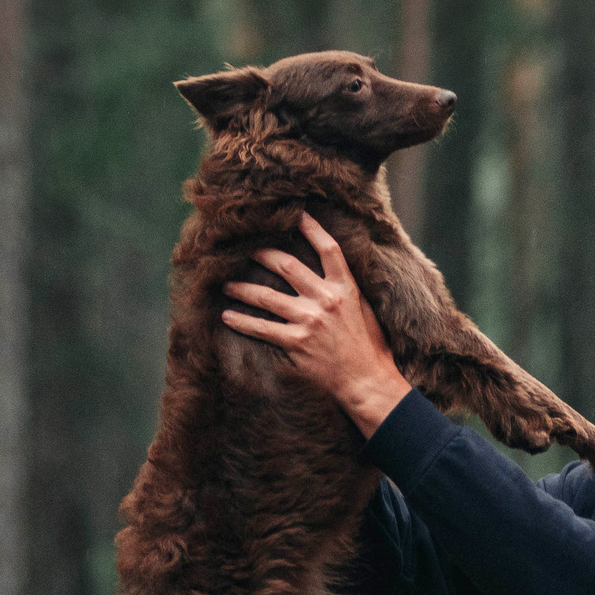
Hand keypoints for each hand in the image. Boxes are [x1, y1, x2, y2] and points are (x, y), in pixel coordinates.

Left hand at [220, 212, 412, 436]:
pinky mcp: (296, 342)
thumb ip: (344, 288)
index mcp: (346, 288)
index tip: (296, 214)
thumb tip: (327, 270)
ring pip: (267, 296)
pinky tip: (227, 316)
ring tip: (226, 284)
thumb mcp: (363, 309)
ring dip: (242, 288)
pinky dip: (242, 322)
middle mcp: (326, 300)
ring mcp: (310, 320)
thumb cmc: (368, 346)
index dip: (312, 228)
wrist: (366, 380)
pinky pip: (261, 328)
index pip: (328, 249)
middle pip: (288, 265)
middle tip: (245, 248)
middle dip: (263, 254)